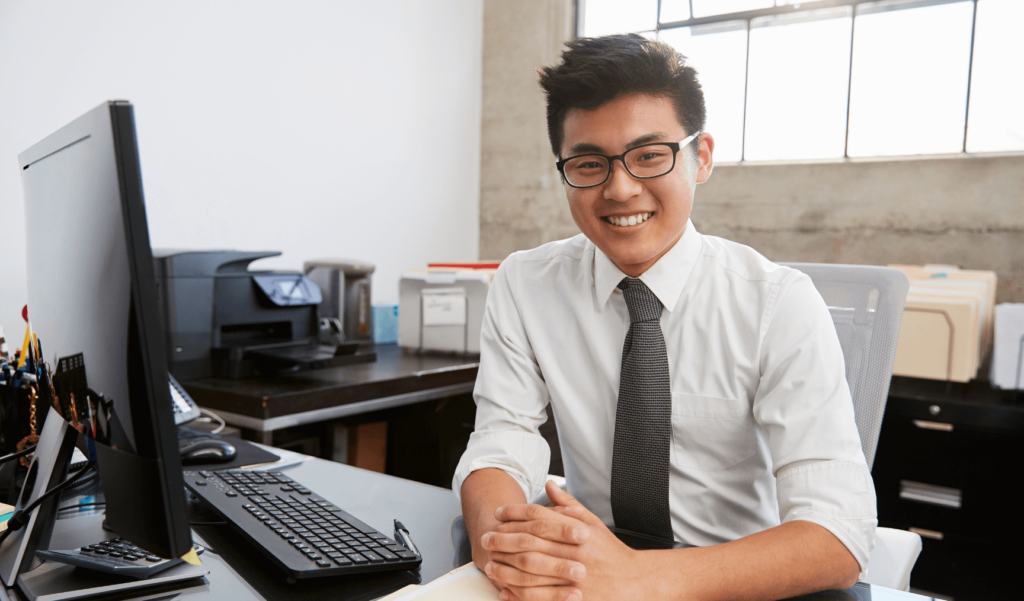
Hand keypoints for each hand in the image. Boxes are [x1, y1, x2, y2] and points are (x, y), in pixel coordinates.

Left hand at [491, 482, 648, 600]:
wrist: (633, 581)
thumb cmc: (609, 551)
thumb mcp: (592, 521)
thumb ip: (569, 504)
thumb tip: (549, 484)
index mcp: (578, 530)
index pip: (540, 517)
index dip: (516, 514)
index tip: (499, 514)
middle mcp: (575, 551)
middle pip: (531, 542)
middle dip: (504, 540)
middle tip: (486, 538)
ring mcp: (573, 576)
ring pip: (532, 570)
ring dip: (507, 567)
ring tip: (490, 564)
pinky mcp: (572, 597)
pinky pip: (540, 596)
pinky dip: (520, 594)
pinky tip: (505, 591)